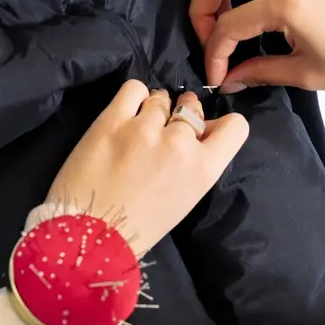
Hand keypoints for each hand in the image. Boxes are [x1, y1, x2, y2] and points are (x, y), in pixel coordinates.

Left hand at [44, 81, 248, 254]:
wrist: (89, 236)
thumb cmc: (141, 226)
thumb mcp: (185, 198)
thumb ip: (197, 164)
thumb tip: (199, 134)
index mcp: (204, 168)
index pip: (235, 126)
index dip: (219, 125)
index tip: (203, 132)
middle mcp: (180, 143)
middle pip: (192, 108)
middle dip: (181, 116)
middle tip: (163, 133)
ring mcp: (146, 127)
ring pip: (162, 98)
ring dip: (155, 109)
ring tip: (139, 128)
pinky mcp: (113, 119)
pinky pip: (134, 88)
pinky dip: (133, 97)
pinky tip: (127, 113)